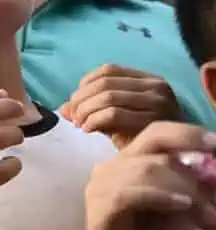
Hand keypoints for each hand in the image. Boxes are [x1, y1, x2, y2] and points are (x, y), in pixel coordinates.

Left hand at [61, 64, 180, 149]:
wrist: (167, 159)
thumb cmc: (140, 136)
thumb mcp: (114, 117)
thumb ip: (91, 108)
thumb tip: (62, 108)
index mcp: (148, 79)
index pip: (108, 70)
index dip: (85, 84)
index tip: (74, 102)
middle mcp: (156, 86)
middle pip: (104, 83)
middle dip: (80, 100)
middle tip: (73, 118)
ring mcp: (158, 102)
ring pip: (107, 97)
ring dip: (85, 111)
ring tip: (80, 125)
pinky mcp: (153, 120)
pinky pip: (113, 114)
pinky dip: (93, 120)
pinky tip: (88, 130)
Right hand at [84, 122, 215, 229]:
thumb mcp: (173, 202)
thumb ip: (186, 182)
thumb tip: (215, 168)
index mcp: (126, 161)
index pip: (157, 132)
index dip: (189, 133)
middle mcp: (109, 167)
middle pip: (152, 140)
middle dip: (189, 144)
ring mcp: (100, 185)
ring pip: (149, 167)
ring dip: (186, 187)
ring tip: (207, 212)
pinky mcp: (100, 208)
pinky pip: (132, 193)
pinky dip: (161, 196)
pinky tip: (182, 206)